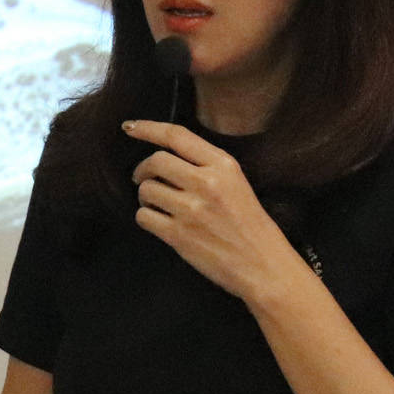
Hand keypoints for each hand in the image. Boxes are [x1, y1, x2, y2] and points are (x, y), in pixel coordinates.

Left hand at [125, 119, 305, 302]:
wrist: (263, 266)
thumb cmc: (251, 225)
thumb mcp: (236, 183)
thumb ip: (205, 167)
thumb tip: (164, 159)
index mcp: (223, 166)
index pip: (177, 136)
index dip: (148, 128)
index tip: (130, 127)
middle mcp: (206, 183)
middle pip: (155, 161)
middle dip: (143, 169)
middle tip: (143, 178)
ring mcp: (191, 210)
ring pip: (146, 189)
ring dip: (145, 196)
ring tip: (156, 204)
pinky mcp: (179, 235)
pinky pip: (144, 216)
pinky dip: (145, 217)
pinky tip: (158, 221)